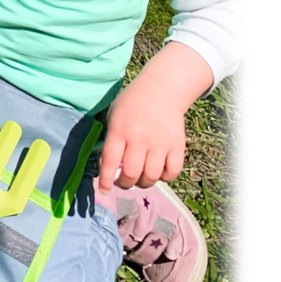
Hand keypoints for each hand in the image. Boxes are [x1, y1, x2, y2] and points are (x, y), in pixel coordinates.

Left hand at [98, 77, 187, 192]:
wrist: (160, 90)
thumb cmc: (132, 103)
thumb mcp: (114, 115)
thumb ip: (111, 139)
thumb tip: (109, 166)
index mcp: (120, 130)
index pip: (110, 161)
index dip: (106, 180)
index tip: (103, 191)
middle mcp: (139, 139)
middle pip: (132, 173)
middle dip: (125, 184)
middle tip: (124, 182)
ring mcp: (160, 143)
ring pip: (152, 176)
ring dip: (144, 182)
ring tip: (141, 178)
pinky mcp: (177, 146)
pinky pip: (171, 172)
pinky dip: (165, 177)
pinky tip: (159, 170)